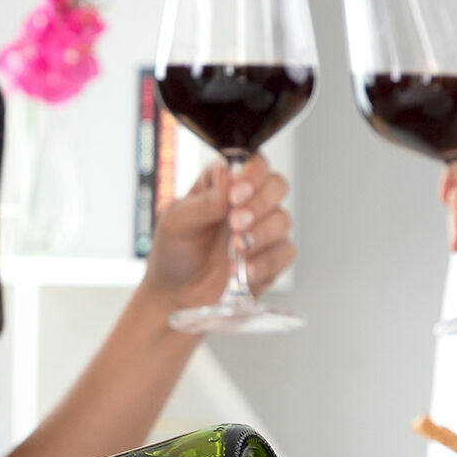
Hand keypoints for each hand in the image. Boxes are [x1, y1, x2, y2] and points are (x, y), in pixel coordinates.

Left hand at [143, 154, 295, 311]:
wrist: (175, 292)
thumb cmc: (173, 250)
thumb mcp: (176, 222)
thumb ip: (202, 202)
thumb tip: (227, 183)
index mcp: (225, 185)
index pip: (254, 163)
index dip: (252, 175)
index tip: (235, 195)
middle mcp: (248, 202)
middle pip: (277, 185)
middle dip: (259, 204)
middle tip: (235, 223)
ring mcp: (262, 230)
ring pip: (283, 219)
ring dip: (261, 234)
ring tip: (236, 249)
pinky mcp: (270, 258)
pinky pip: (284, 253)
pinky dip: (265, 262)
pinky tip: (243, 270)